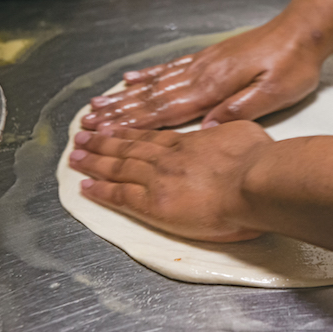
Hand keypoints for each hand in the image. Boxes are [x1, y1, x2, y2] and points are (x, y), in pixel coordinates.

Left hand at [69, 122, 272, 241]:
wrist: (254, 182)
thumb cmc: (257, 160)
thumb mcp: (243, 130)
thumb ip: (226, 128)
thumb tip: (220, 127)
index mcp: (189, 142)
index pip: (151, 137)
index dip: (129, 132)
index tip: (112, 127)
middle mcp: (168, 158)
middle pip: (128, 148)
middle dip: (103, 142)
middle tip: (82, 137)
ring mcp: (158, 179)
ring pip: (118, 168)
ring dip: (94, 162)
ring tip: (76, 156)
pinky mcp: (154, 204)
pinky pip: (120, 196)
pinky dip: (100, 190)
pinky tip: (86, 187)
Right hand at [81, 20, 322, 130]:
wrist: (303, 31)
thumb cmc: (293, 65)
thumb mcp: (275, 94)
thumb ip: (238, 111)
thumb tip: (205, 130)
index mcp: (215, 87)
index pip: (166, 110)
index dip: (134, 123)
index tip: (107, 131)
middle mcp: (202, 74)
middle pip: (152, 97)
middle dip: (119, 112)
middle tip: (89, 122)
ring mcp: (203, 63)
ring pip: (156, 83)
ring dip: (126, 96)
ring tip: (100, 104)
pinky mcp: (209, 57)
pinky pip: (171, 67)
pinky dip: (148, 75)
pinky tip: (132, 79)